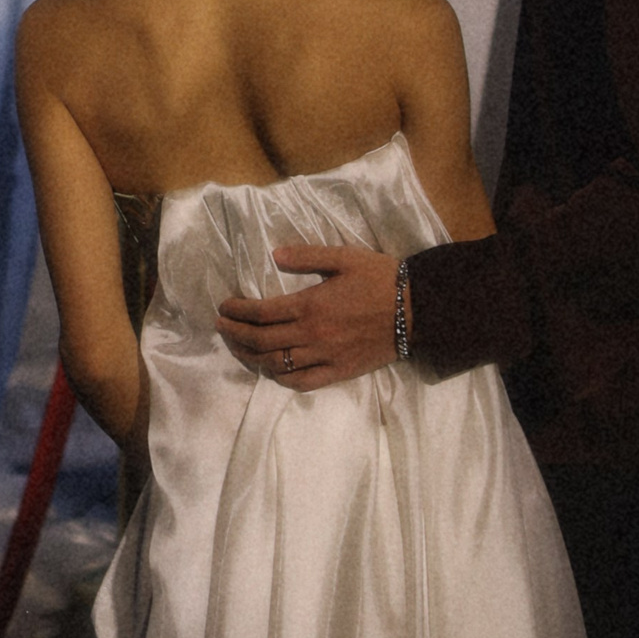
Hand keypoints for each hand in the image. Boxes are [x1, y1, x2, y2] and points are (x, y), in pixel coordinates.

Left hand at [216, 243, 400, 387]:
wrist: (416, 309)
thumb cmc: (380, 278)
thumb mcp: (343, 257)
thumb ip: (307, 255)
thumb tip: (275, 255)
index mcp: (310, 304)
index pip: (261, 312)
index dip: (237, 311)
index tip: (224, 307)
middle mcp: (312, 335)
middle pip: (261, 341)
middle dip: (235, 334)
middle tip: (222, 327)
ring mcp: (325, 357)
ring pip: (277, 364)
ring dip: (251, 358)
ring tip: (238, 348)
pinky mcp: (339, 373)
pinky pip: (302, 382)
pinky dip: (281, 378)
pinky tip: (272, 370)